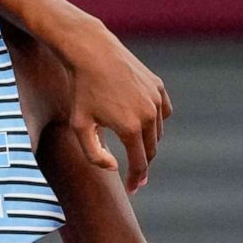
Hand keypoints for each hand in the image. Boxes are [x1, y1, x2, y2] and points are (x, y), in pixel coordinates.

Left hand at [62, 25, 170, 193]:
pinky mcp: (158, 87)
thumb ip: (94, 154)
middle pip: (151, 149)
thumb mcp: (79, 126)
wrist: (93, 53)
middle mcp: (148, 115)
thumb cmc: (81, 91)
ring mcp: (156, 99)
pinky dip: (156, 122)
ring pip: (157, 131)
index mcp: (130, 128)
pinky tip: (145, 126)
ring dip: (147, 142)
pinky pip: (163, 112)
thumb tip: (115, 167)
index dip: (136, 179)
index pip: (139, 163)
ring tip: (135, 149)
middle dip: (143, 164)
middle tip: (135, 175)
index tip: (132, 189)